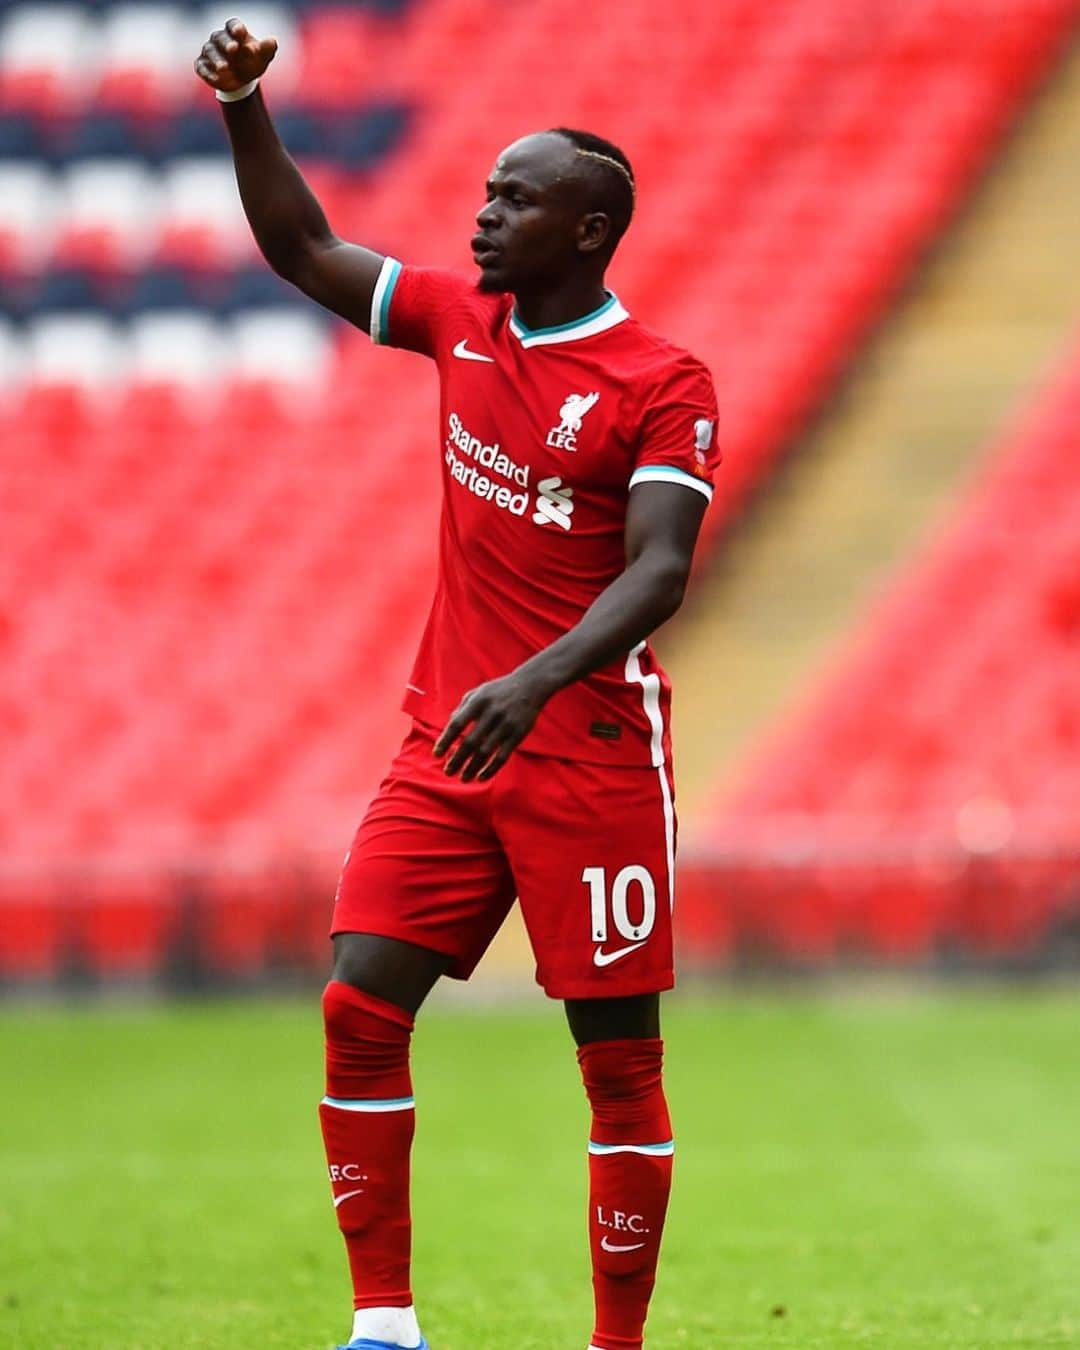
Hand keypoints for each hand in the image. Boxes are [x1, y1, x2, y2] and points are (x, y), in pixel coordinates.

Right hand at [194, 17, 277, 92]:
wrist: (242, 81)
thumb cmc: (251, 62)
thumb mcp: (262, 57)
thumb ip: (267, 49)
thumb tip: (272, 41)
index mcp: (234, 33)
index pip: (232, 25)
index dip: (236, 28)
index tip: (240, 31)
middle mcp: (220, 39)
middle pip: (220, 37)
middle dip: (226, 43)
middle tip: (233, 48)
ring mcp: (210, 52)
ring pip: (210, 51)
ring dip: (217, 59)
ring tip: (224, 68)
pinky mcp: (203, 66)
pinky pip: (202, 67)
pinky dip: (207, 73)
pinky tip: (216, 79)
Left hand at [434, 670, 551, 781]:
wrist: (529, 685)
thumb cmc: (497, 692)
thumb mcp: (477, 693)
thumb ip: (461, 710)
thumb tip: (447, 733)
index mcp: (478, 702)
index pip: (457, 724)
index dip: (445, 740)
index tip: (437, 754)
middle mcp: (491, 713)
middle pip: (470, 742)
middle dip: (457, 760)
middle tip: (448, 772)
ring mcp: (506, 724)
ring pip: (485, 752)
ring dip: (472, 768)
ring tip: (463, 778)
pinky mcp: (518, 734)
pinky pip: (502, 757)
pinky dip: (490, 769)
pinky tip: (480, 777)